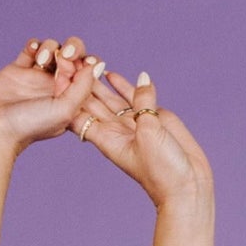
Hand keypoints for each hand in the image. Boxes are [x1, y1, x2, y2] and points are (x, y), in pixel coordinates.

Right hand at [0, 35, 101, 158]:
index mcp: (71, 98)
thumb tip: (95, 65)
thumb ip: (83, 87)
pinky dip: (34, 44)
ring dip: (50, 46)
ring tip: (41, 59)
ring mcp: (37, 76)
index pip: (87, 71)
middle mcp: (56, 86)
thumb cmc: (30, 125)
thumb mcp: (65, 110)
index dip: (85, 63)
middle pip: (74, 54)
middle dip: (72, 48)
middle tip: (63, 55)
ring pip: (53, 48)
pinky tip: (32, 53)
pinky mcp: (19, 69)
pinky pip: (31, 47)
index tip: (74, 70)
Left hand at [69, 65, 214, 228]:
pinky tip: (111, 74)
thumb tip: (142, 78)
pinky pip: (133, 98)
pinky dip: (122, 86)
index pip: (80, 115)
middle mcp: (116, 131)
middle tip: (68, 60)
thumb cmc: (163, 169)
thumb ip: (143, 104)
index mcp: (107, 139)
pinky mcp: (151, 118)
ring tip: (86, 61)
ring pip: (109, 99)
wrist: (185, 185)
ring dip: (97, 82)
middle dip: (79, 85)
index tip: (59, 76)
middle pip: (91, 104)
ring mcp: (132, 124)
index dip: (68, 97)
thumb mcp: (149, 133)